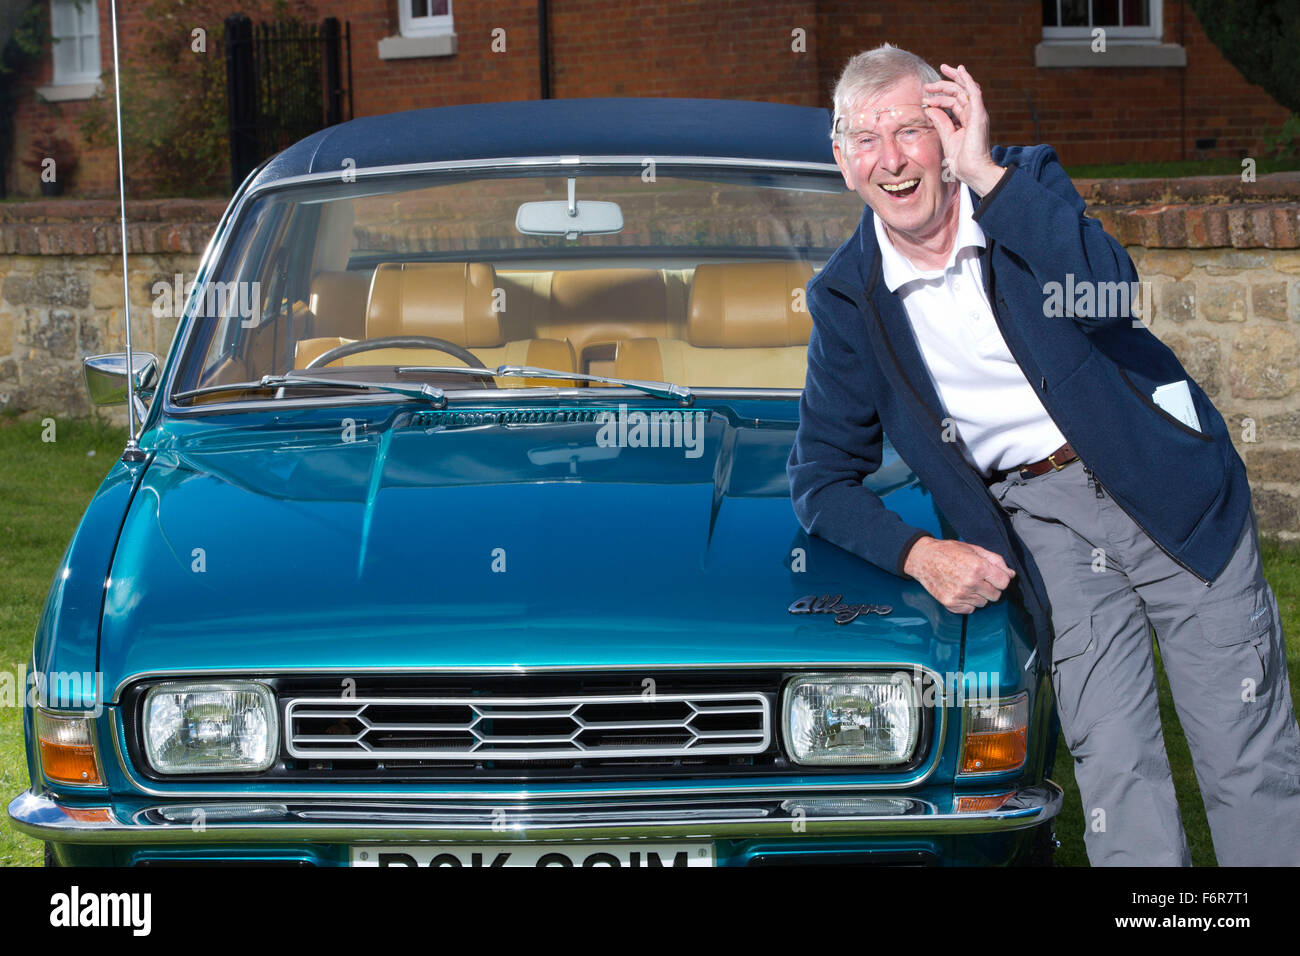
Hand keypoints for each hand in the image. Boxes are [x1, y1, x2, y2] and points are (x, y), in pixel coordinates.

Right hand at [903, 536, 1014, 614]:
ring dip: (978, 595)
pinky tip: (959, 590)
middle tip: (979, 579)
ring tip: (966, 583)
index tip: (993, 575)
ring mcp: (960, 595)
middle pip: (996, 595)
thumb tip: (1011, 574)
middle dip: (990, 588)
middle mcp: (970, 583)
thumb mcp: (974, 549)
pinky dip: (967, 602)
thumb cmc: (948, 551)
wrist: (923, 558)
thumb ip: (995, 561)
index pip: (1004, 582)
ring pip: (983, 603)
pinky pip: (970, 609)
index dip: (1000, 578)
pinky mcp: (951, 603)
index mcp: (978, 567)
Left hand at [921, 63, 1003, 195]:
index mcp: (966, 121)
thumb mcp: (947, 137)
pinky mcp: (979, 115)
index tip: (925, 98)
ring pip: (965, 89)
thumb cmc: (961, 160)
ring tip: (942, 69)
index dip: (939, 98)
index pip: (953, 103)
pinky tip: (960, 70)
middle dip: (944, 85)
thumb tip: (930, 109)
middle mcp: (973, 114)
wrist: (972, 171)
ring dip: (952, 79)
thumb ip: (940, 122)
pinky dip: (967, 80)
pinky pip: (974, 92)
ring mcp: (977, 114)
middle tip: (927, 85)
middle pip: (959, 93)